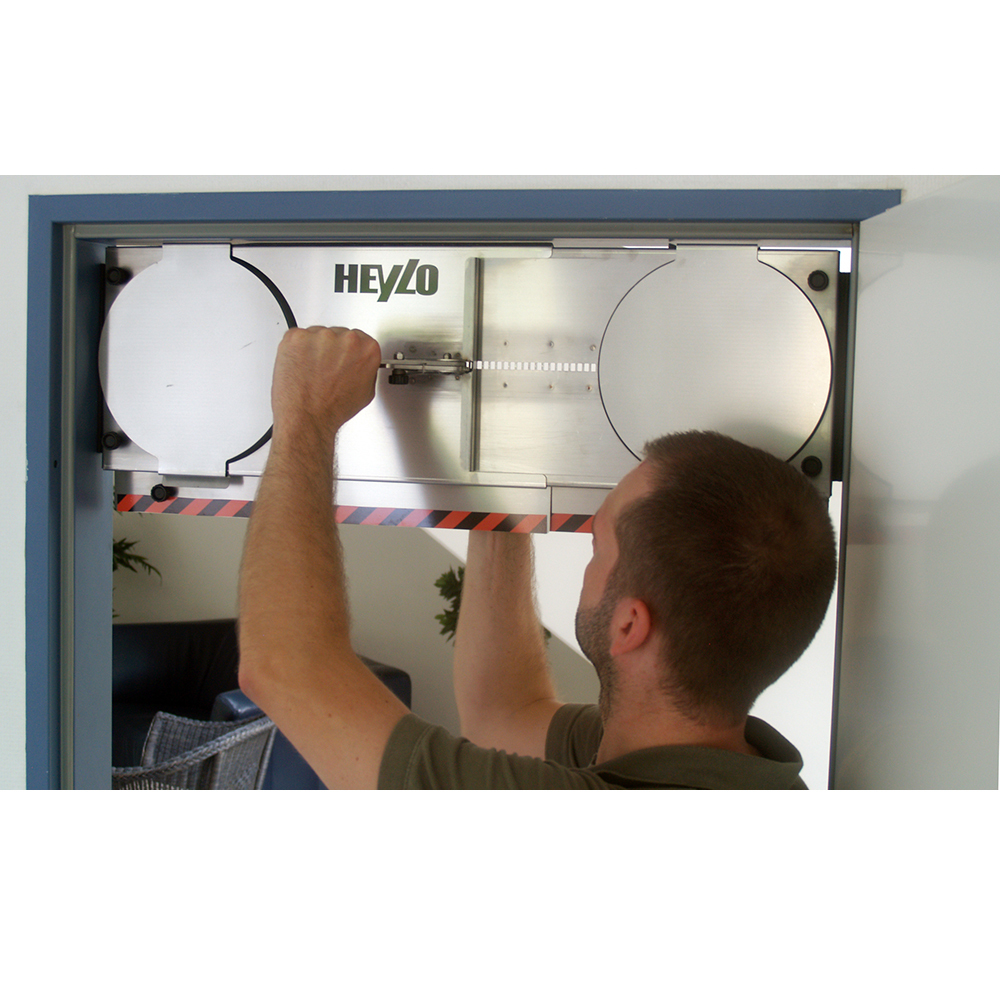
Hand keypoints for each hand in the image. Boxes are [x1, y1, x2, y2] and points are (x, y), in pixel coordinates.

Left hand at [271, 326, 380, 440]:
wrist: (307, 417)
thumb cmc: (333, 409)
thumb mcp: (366, 392)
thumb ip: (366, 369)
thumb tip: (360, 363)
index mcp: (367, 349)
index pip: (361, 339)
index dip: (349, 351)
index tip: (344, 359)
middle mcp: (345, 339)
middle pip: (338, 334)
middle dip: (332, 349)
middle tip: (325, 369)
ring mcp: (319, 336)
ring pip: (317, 334)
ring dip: (313, 349)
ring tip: (311, 372)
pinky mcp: (296, 337)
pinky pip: (296, 337)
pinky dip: (296, 349)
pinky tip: (300, 366)